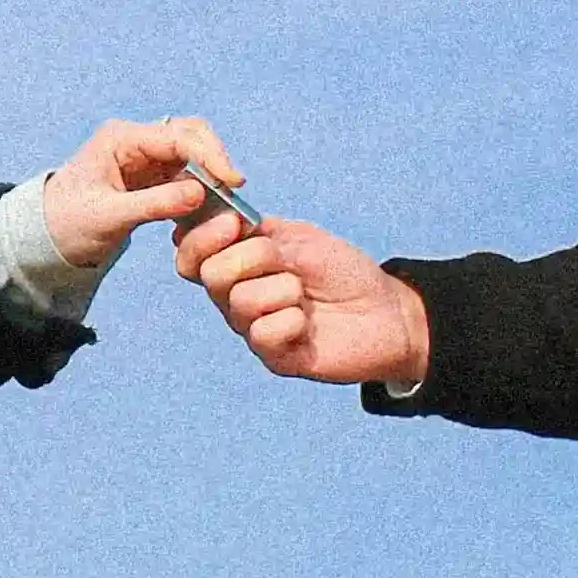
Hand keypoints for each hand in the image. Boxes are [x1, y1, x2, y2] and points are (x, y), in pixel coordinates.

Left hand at [44, 116, 243, 267]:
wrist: (48, 236)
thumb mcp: (109, 217)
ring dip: (211, 175)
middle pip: (190, 134)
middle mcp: (136, 141)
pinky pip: (187, 174)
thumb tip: (199, 192)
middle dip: (215, 159)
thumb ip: (154, 204)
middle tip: (234, 191)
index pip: (176, 136)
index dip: (209, 155)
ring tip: (225, 204)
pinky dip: (202, 189)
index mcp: (121, 139)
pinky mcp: (153, 176)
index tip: (232, 181)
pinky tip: (209, 210)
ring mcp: (146, 157)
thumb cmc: (68, 222)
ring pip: (193, 153)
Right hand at [173, 210, 429, 385]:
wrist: (387, 311)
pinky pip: (263, 334)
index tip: (232, 223)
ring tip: (305, 296)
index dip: (200, 237)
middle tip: (285, 262)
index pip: (190, 254)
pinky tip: (308, 325)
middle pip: (209, 274)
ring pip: (240, 301)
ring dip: (282, 289)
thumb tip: (221, 220)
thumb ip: (258, 233)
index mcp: (237, 264)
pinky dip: (292, 321)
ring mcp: (252, 329)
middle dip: (251, 258)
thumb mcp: (300, 239)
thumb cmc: (343, 272)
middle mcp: (236, 298)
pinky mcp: (274, 357)